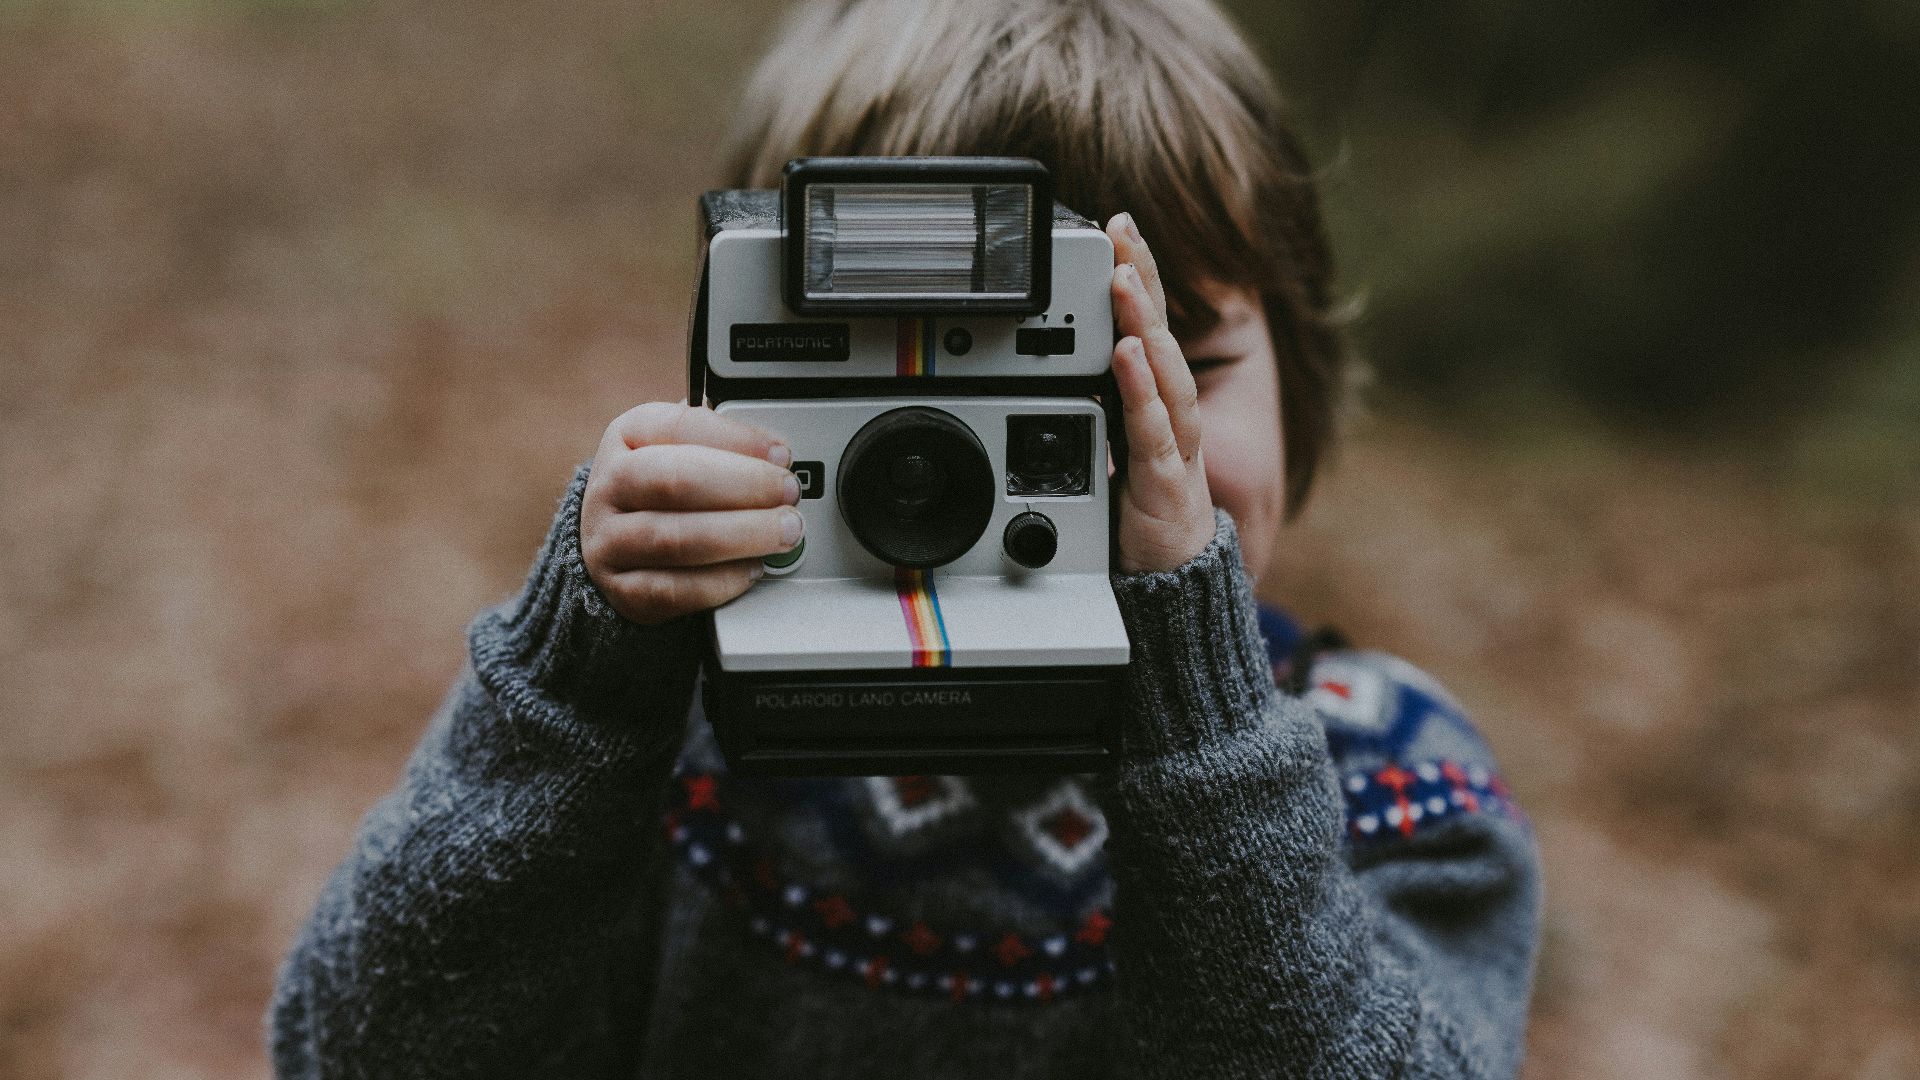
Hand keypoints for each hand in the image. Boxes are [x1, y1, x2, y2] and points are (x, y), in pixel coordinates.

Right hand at [580, 402, 803, 624]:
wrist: (623, 544)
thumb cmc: (666, 490)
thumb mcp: (686, 448)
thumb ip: (726, 444)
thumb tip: (777, 454)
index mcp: (627, 437)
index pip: (679, 427)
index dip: (736, 440)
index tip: (780, 453)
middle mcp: (609, 487)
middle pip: (675, 482)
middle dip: (745, 487)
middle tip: (789, 494)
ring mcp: (609, 542)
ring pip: (676, 540)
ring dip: (742, 536)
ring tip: (783, 532)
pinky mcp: (622, 591)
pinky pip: (673, 591)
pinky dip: (721, 582)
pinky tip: (753, 569)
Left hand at [1106, 213, 1215, 572]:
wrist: (1176, 588)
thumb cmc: (1144, 516)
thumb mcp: (1111, 447)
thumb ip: (1100, 404)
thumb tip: (1067, 361)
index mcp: (1158, 403)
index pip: (1150, 326)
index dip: (1138, 275)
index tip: (1117, 228)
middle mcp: (1173, 415)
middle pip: (1163, 333)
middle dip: (1144, 276)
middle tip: (1121, 227)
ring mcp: (1176, 448)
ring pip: (1165, 372)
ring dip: (1144, 321)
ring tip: (1123, 277)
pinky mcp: (1167, 485)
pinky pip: (1154, 430)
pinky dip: (1141, 389)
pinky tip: (1128, 356)